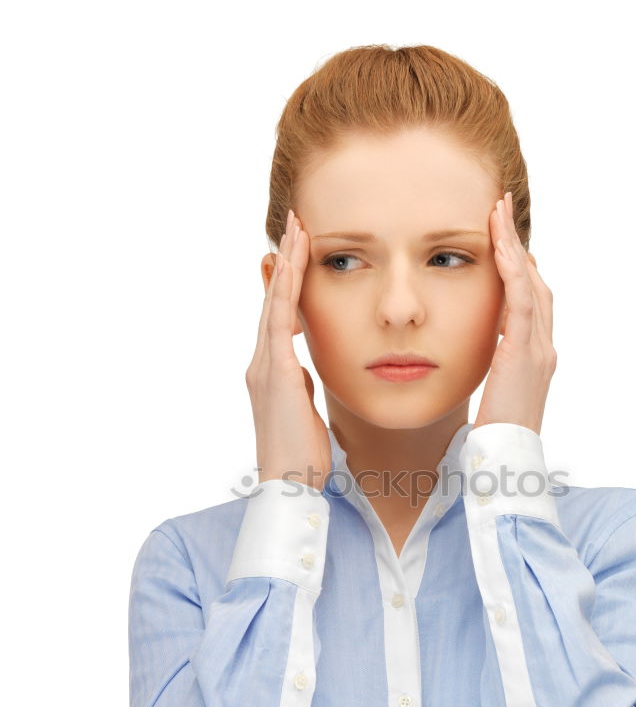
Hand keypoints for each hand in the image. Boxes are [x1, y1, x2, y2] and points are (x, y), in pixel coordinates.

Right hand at [245, 209, 331, 488]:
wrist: (288, 481)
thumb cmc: (300, 453)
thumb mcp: (302, 409)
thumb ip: (298, 385)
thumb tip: (302, 370)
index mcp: (270, 372)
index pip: (278, 317)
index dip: (286, 282)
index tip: (296, 252)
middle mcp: (262, 364)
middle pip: (272, 301)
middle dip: (285, 261)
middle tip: (294, 224)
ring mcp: (265, 367)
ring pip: (274, 304)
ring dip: (286, 265)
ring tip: (297, 231)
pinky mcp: (276, 374)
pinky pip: (279, 323)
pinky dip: (285, 291)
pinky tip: (292, 265)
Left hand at [472, 191, 556, 436]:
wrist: (509, 460)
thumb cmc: (497, 437)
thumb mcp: (495, 397)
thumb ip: (493, 372)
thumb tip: (482, 360)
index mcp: (537, 357)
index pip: (531, 301)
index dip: (519, 268)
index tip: (503, 241)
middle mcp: (544, 348)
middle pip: (536, 283)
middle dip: (518, 246)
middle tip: (501, 213)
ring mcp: (539, 349)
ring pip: (530, 284)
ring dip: (514, 246)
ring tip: (498, 214)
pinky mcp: (524, 354)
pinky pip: (520, 301)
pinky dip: (512, 270)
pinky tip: (500, 245)